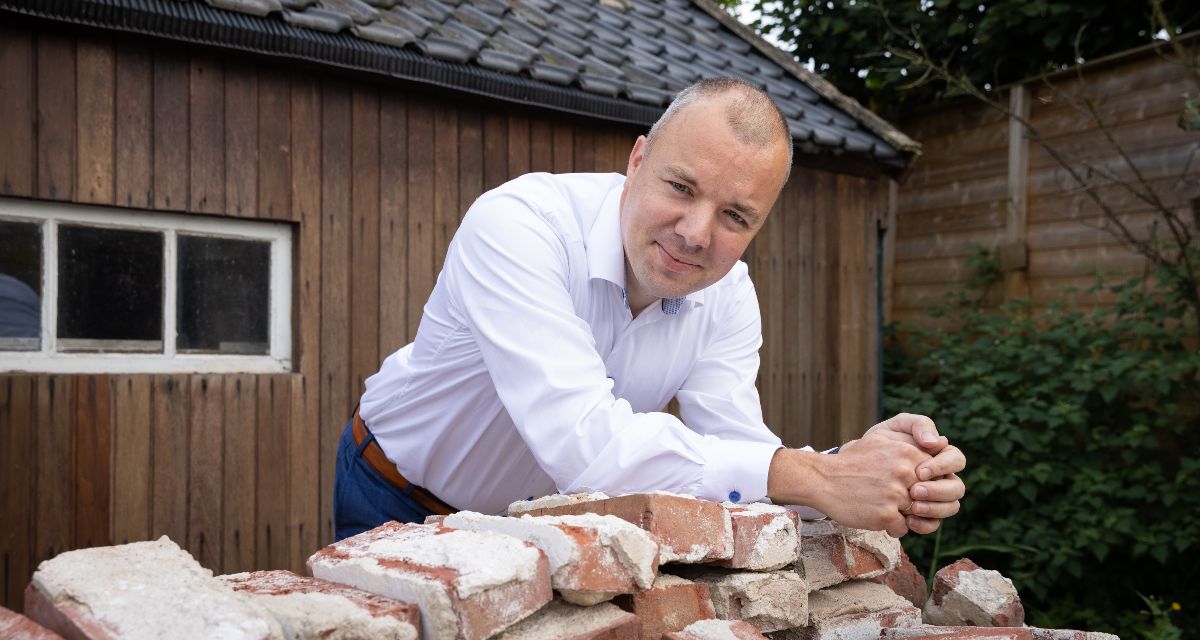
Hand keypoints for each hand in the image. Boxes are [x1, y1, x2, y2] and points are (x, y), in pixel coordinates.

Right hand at [769, 433, 932, 537]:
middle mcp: (905, 473)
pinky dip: (890, 527)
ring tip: (881, 506)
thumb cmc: (851, 463)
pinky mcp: (886, 515)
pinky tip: (874, 515)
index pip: (934, 477)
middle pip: (926, 498)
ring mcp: (896, 495)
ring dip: (901, 515)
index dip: (922, 486)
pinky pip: (902, 529)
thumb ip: (910, 448)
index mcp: (908, 453)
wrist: (822, 479)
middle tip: (891, 498)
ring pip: (916, 515)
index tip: (908, 487)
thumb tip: (939, 447)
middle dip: (913, 502)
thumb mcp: (881, 443)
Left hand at [865, 413, 965, 533]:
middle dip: (938, 491)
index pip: (956, 460)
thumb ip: (918, 425)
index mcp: (938, 456)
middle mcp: (940, 478)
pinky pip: (933, 524)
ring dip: (935, 509)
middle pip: (957, 487)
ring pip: (950, 507)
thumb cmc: (876, 444)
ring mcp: (933, 498)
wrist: (852, 467)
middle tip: (915, 492)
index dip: (942, 466)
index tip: (920, 471)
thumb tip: (937, 441)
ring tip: (912, 508)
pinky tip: (908, 521)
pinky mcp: (922, 514)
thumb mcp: (893, 428)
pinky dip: (924, 524)